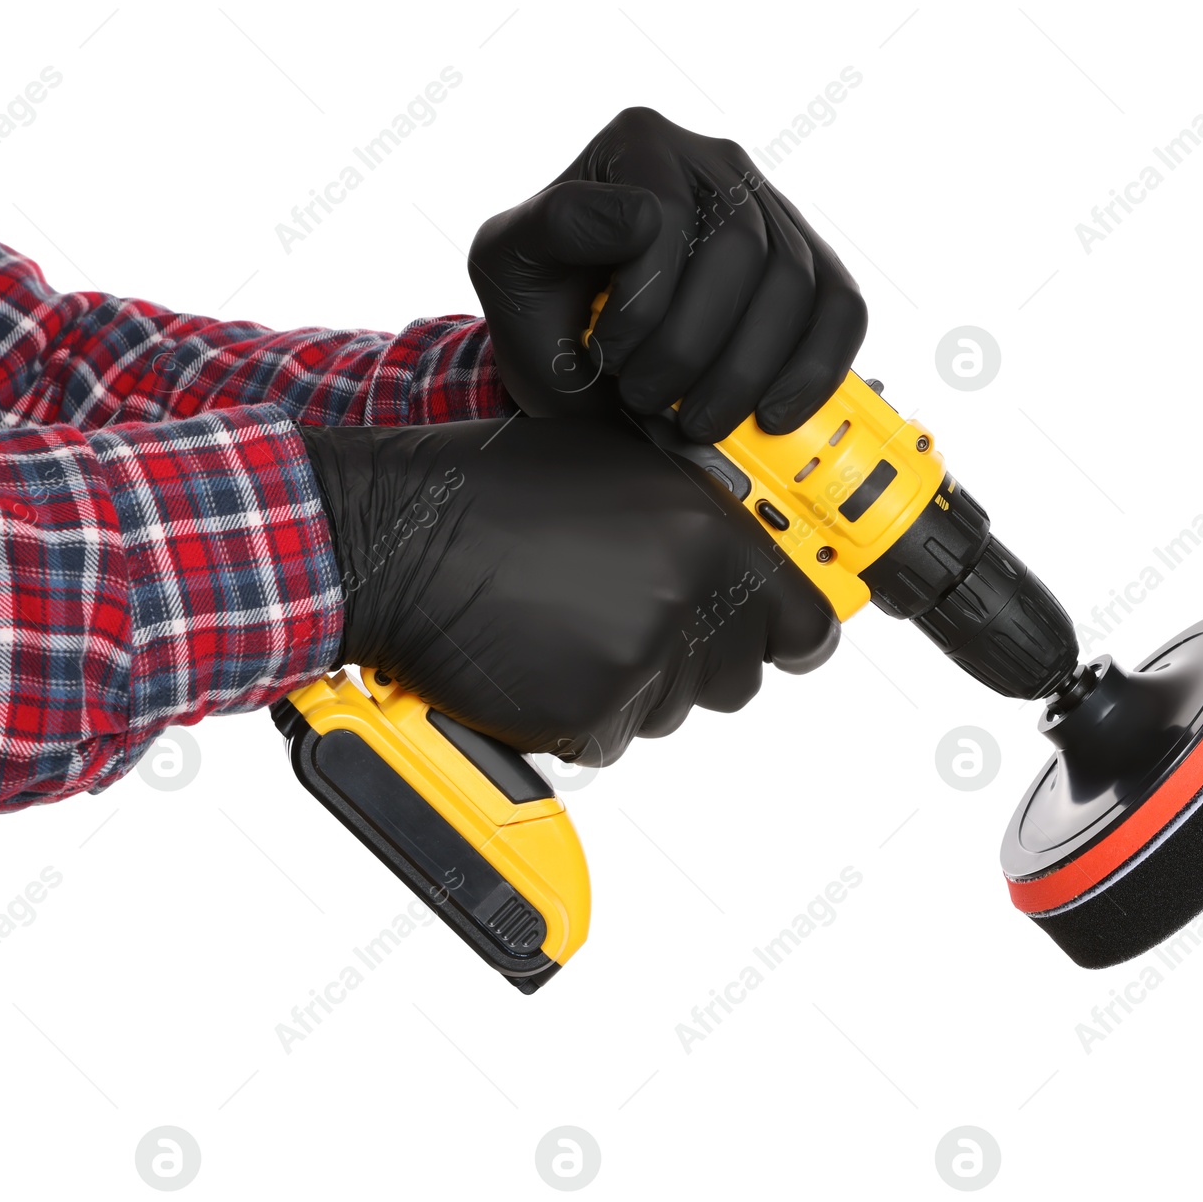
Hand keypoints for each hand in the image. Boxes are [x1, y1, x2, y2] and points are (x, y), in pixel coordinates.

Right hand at [296, 416, 837, 763]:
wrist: (395, 538)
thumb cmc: (494, 489)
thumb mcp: (619, 463)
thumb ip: (699, 510)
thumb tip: (753, 548)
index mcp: (705, 533)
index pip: (807, 623)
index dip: (790, 632)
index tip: (781, 636)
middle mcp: (684, 601)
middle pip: (740, 676)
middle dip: (700, 658)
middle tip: (637, 619)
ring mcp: (637, 665)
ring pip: (674, 708)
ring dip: (637, 682)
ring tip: (571, 623)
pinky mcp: (587, 717)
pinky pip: (612, 737)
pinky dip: (582, 714)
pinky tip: (541, 657)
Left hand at [469, 107, 866, 443]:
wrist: (577, 356)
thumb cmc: (542, 304)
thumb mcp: (509, 260)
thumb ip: (555, 225)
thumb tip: (641, 214)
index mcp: (641, 144)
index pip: (666, 209)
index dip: (644, 301)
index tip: (611, 358)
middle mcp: (716, 164)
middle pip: (742, 247)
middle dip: (695, 347)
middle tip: (651, 401)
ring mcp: (774, 212)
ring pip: (797, 284)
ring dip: (747, 371)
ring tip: (697, 419)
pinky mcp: (812, 268)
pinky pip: (843, 308)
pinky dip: (817, 368)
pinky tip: (774, 414)